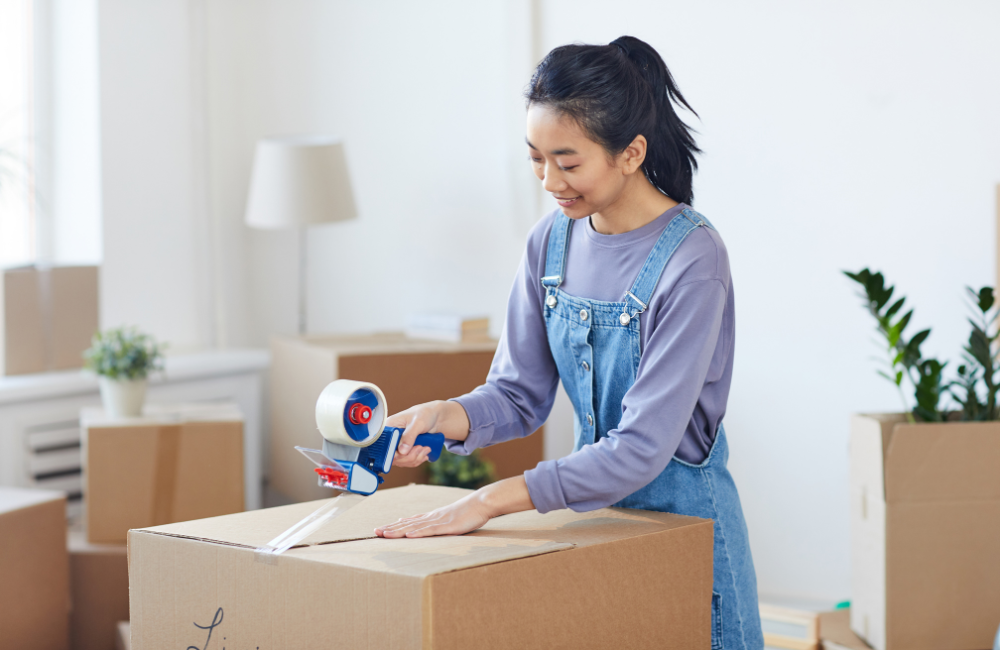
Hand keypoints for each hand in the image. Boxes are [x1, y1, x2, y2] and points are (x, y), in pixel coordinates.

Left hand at [375, 490, 493, 537]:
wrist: (481, 502)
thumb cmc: (466, 511)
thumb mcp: (447, 516)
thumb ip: (432, 520)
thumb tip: (417, 523)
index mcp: (431, 516)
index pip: (408, 521)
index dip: (393, 525)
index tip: (380, 529)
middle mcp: (431, 517)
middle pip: (407, 523)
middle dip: (390, 528)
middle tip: (375, 532)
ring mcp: (439, 521)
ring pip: (415, 527)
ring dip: (399, 531)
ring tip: (385, 534)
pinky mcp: (448, 526)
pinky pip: (431, 530)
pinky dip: (419, 533)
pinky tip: (409, 535)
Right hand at [385, 400, 469, 468]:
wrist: (437, 417)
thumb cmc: (425, 414)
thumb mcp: (418, 422)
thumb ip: (409, 436)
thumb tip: (402, 451)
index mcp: (389, 427)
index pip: (384, 445)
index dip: (393, 453)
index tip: (406, 452)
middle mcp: (391, 437)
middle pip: (392, 457)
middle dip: (409, 456)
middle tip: (420, 447)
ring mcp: (398, 445)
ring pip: (401, 461)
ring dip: (415, 458)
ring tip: (425, 448)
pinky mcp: (406, 451)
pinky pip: (408, 462)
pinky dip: (417, 459)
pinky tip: (424, 452)